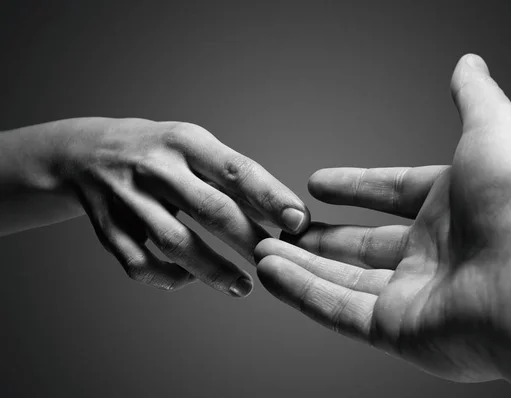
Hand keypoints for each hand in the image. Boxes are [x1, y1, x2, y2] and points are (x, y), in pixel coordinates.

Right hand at [26, 118, 308, 293]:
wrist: (85, 151)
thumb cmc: (159, 152)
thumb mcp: (194, 147)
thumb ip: (233, 179)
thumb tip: (286, 214)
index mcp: (185, 141)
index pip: (235, 170)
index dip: (270, 197)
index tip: (299, 222)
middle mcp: (154, 166)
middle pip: (209, 209)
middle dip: (248, 240)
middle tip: (278, 262)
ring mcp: (127, 198)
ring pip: (174, 243)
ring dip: (213, 270)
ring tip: (244, 287)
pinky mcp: (107, 226)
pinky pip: (140, 263)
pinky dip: (168, 277)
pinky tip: (190, 279)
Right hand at [254, 54, 510, 394]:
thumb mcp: (490, 127)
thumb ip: (472, 96)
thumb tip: (469, 63)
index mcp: (456, 210)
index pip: (394, 194)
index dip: (355, 186)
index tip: (319, 182)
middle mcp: (436, 256)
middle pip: (363, 246)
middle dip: (320, 236)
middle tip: (283, 225)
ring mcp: (415, 297)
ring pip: (342, 280)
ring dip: (299, 265)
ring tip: (260, 248)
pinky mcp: (398, 331)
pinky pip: (339, 311)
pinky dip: (302, 293)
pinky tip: (270, 273)